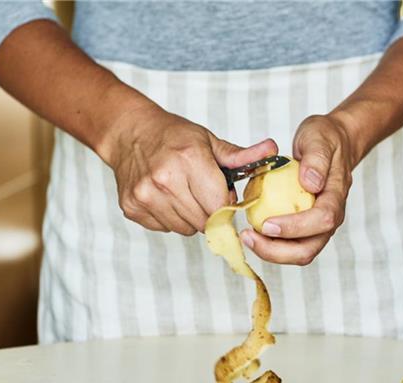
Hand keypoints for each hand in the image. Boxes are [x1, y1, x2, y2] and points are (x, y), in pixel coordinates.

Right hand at [106, 103, 277, 234]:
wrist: (129, 133)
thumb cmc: (173, 136)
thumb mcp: (208, 140)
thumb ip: (241, 156)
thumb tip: (273, 151)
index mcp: (189, 160)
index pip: (220, 206)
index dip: (227, 206)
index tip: (225, 198)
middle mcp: (165, 180)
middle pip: (204, 221)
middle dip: (210, 213)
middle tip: (202, 193)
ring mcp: (146, 196)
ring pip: (185, 229)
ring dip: (190, 217)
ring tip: (183, 193)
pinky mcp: (132, 208)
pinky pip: (165, 228)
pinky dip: (170, 217)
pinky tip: (165, 197)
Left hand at [239, 114, 357, 264]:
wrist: (333, 144)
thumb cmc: (325, 140)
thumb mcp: (319, 138)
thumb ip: (316, 159)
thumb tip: (310, 183)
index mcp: (336, 197)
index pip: (322, 220)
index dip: (295, 227)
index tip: (267, 224)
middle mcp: (330, 218)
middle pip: (308, 250)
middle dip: (277, 251)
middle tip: (248, 236)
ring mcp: (318, 227)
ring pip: (297, 253)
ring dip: (270, 251)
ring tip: (246, 236)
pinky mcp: (305, 228)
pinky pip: (288, 245)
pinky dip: (269, 244)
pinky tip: (251, 232)